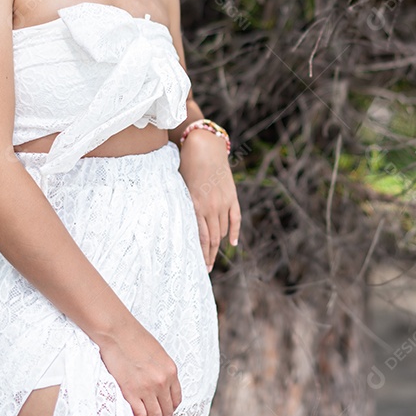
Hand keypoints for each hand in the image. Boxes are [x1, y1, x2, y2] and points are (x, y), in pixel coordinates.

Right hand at [97, 324, 181, 415]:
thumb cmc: (135, 339)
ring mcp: (147, 388)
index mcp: (171, 371)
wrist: (118, 333)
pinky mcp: (131, 393)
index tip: (166, 412)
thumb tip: (161, 384)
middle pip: (167, 410)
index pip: (176, 398)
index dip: (171, 409)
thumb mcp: (158, 353)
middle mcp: (162, 381)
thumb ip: (162, 370)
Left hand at [178, 129, 240, 271]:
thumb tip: (180, 226)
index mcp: (195, 206)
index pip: (200, 238)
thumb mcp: (179, 187)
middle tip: (206, 269)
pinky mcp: (232, 196)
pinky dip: (234, 232)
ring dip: (218, 245)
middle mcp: (211, 207)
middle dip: (209, 255)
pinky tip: (232, 243)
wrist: (204, 145)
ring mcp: (223, 202)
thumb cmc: (185, 164)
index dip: (200, 255)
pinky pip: (235, 218)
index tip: (199, 267)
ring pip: (223, 231)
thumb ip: (183, 206)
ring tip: (213, 256)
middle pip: (212, 239)